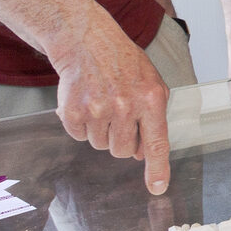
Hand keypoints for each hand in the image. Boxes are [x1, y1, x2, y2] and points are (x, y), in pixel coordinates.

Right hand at [51, 14, 170, 194]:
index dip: (157, 169)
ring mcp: (98, 109)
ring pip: (101, 145)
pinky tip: (86, 103)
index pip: (157, 143)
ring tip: (102, 103)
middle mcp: (126, 106)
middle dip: (121, 141)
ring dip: (101, 131)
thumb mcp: (151, 84)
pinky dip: (82, 125)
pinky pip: (80, 136)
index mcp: (151, 99)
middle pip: (124, 151)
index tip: (158, 188)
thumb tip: (144, 153)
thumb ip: (153, 118)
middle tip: (118, 115)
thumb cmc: (124, 64)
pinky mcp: (73, 111)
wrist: (87, 41)